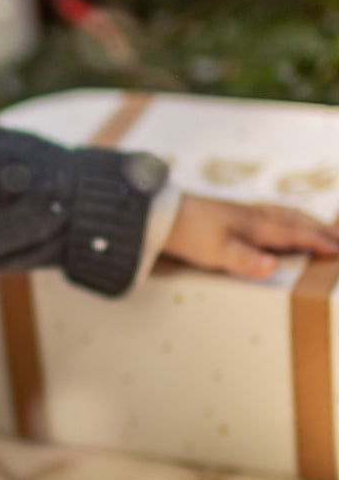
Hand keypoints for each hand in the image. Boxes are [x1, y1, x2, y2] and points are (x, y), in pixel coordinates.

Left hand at [162, 194, 338, 278]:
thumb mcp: (215, 251)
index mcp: (255, 225)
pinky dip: (287, 217)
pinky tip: (279, 222)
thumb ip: (244, 260)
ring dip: (305, 221)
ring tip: (320, 228)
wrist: (160, 214)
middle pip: (295, 220)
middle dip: (319, 229)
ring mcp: (242, 212)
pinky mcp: (231, 214)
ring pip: (284, 214)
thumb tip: (272, 266)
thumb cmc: (187, 233)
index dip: (318, 242)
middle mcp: (253, 215)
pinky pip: (270, 214)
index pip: (294, 234)